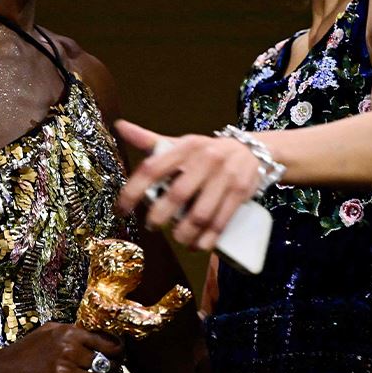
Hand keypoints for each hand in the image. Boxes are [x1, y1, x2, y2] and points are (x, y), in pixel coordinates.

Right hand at [0, 322, 125, 372]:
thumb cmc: (20, 356)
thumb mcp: (47, 333)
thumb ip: (70, 333)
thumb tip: (94, 337)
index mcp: (69, 334)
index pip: (107, 342)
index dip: (119, 353)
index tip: (119, 360)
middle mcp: (69, 351)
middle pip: (108, 363)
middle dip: (116, 372)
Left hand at [114, 119, 259, 251]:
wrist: (252, 150)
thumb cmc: (207, 151)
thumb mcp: (181, 143)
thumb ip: (150, 140)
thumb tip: (119, 127)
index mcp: (185, 147)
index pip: (152, 168)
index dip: (133, 191)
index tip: (122, 210)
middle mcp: (205, 159)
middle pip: (177, 195)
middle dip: (160, 217)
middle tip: (152, 226)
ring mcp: (224, 176)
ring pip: (200, 215)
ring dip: (184, 233)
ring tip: (177, 238)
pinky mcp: (240, 192)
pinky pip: (221, 222)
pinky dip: (207, 239)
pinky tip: (198, 245)